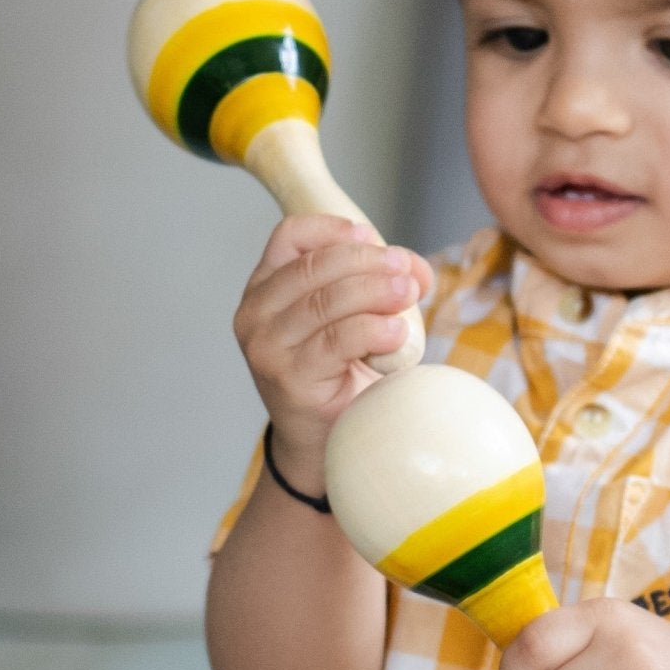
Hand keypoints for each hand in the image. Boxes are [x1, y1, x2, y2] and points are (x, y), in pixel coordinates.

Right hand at [234, 214, 430, 493]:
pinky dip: (372, 330)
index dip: (333, 229)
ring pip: (325, 301)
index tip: (374, 236)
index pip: (289, 236)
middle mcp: (255, 314)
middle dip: (367, 261)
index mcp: (264, 287)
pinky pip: (336, 342)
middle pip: (313, 266)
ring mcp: (267, 348)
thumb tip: (413, 268)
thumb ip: (374, 283)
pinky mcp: (289, 379)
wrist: (321, 439)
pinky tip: (396, 332)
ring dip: (375, 291)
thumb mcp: (348, 316)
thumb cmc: (337, 371)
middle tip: (405, 270)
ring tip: (407, 294)